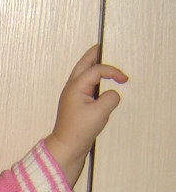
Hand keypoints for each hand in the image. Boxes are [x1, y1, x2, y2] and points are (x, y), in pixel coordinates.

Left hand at [45, 46, 127, 187]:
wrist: (66, 146)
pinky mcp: (75, 103)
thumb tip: (112, 94)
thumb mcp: (100, 113)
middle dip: (94, 54)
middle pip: (83, 64)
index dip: (112, 71)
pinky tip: (99, 80)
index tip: (124, 79)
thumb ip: (110, 98)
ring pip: (81, 72)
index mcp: (76, 86)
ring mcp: (72, 94)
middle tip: (103, 46)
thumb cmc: (79, 130)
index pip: (97, 70)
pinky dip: (91, 77)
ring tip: (102, 58)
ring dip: (92, 64)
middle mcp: (72, 87)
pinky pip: (83, 83)